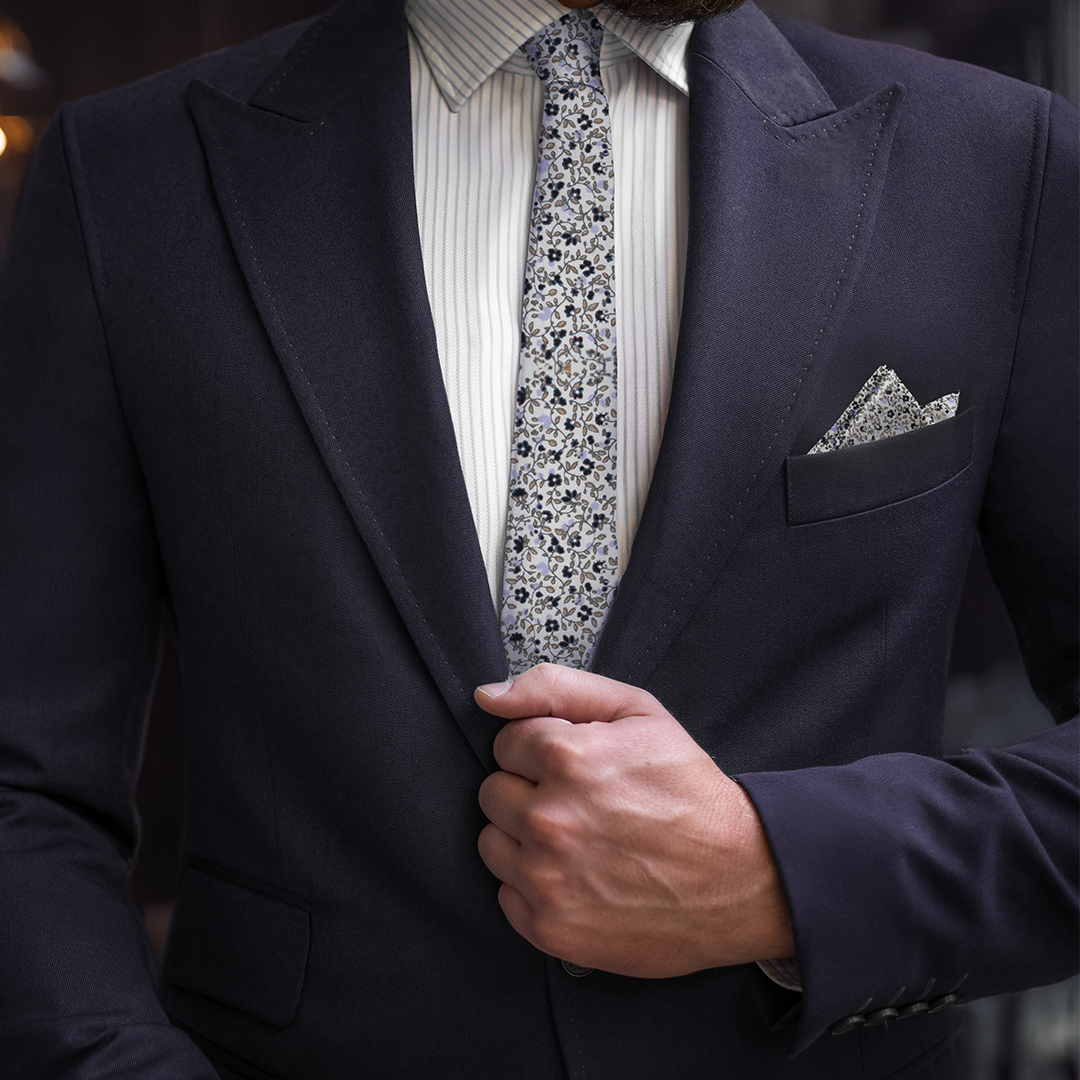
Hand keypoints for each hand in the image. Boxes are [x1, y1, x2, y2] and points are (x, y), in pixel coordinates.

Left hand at [475, 664, 793, 977]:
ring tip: (577, 839)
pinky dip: (534, 887)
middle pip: (492, 792)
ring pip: (492, 843)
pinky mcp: (552, 928)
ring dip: (523, 839)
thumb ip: (556, 688)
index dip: (541, 750)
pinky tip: (577, 876)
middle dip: (528, 791)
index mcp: (566, 757)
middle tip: (579, 803)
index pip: (505, 743)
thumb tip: (488, 696)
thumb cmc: (688, 790)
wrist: (741, 877)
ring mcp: (548, 878)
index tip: (575, 766)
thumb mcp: (636, 712)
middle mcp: (549, 818)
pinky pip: (506, 895)